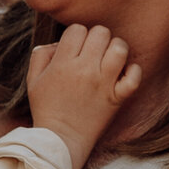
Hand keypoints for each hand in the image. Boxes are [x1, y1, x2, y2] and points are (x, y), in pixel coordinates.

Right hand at [26, 23, 141, 168]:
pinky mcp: (118, 97)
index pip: (78, 29)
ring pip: (120, 48)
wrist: (60, 140)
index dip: (77, 35)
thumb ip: (41, 54)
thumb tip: (61, 42)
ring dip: (116, 48)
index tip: (76, 48)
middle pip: (101, 32)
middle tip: (94, 52)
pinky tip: (123, 74)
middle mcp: (85, 70)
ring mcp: (104, 83)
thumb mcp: (33, 79)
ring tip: (110, 59)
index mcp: (63, 63)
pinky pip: (135, 75)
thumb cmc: (47, 108)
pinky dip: (133, 71)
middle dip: (98, 38)